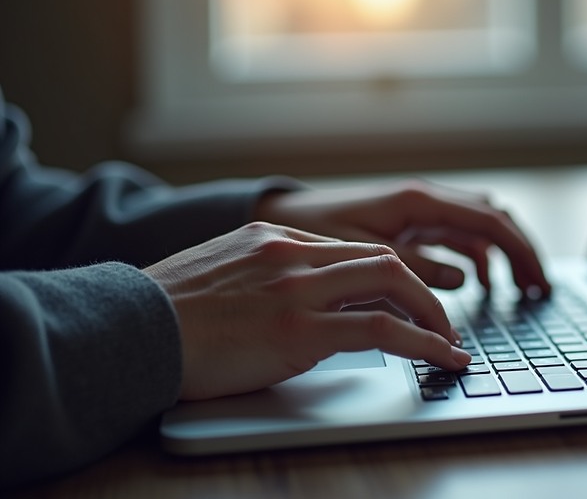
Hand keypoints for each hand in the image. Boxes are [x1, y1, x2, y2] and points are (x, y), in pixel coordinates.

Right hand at [143, 222, 469, 400]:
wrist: (128, 329)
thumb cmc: (164, 313)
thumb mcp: (219, 275)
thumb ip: (263, 278)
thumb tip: (291, 303)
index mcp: (273, 237)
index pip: (351, 250)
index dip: (387, 276)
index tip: (403, 297)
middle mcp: (293, 253)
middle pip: (383, 258)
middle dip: (422, 289)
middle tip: (442, 318)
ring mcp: (298, 288)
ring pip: (392, 283)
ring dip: (433, 314)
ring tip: (451, 341)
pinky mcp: (299, 328)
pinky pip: (380, 328)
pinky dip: (422, 341)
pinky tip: (442, 356)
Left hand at [254, 180, 550, 295]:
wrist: (279, 218)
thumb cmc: (315, 232)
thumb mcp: (365, 256)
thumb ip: (415, 267)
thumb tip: (464, 282)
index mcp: (418, 202)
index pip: (490, 221)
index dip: (521, 251)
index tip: (537, 281)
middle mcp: (425, 200)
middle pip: (493, 218)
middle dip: (522, 251)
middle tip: (539, 288)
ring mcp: (420, 211)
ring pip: (479, 226)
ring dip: (503, 255)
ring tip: (520, 289)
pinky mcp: (411, 223)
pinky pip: (457, 236)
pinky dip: (477, 257)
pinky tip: (480, 283)